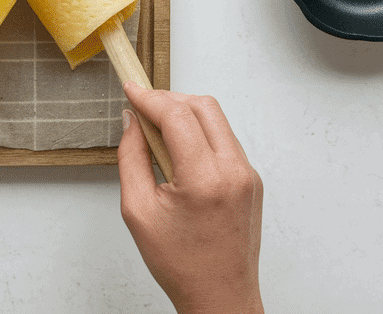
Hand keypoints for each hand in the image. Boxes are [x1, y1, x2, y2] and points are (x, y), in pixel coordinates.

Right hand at [117, 84, 263, 313]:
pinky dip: (200, 135)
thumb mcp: (138, 210)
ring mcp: (248, 175)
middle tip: (143, 109)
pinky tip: (179, 154)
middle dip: (169, 100)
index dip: (150, 98)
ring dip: (186, 116)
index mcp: (205, 180)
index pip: (178, 115)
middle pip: (203, 106)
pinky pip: (224, 141)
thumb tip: (132, 122)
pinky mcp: (251, 180)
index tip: (131, 90)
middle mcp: (234, 172)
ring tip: (159, 136)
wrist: (220, 297)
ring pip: (216, 120)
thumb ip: (131, 158)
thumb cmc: (181, 264)